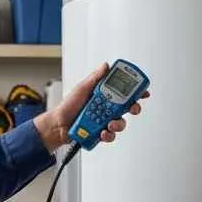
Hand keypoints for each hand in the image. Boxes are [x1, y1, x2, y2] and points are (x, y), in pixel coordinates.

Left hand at [33, 62, 148, 151]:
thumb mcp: (82, 88)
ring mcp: (105, 122)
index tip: (143, 92)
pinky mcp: (101, 133)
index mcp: (105, 96)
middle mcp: (107, 109)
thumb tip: (106, 66)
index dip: (136, 92)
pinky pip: (110, 136)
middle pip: (127, 109)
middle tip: (132, 108)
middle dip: (133, 108)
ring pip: (120, 123)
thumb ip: (96, 78)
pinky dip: (107, 135)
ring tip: (109, 123)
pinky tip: (102, 132)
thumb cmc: (68, 106)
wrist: (58, 125)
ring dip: (118, 124)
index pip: (124, 92)